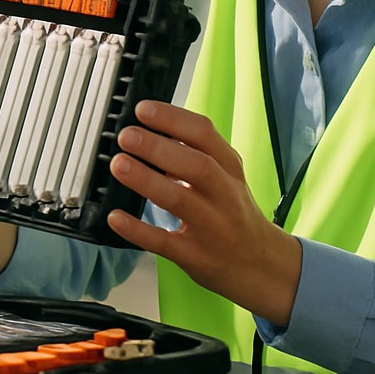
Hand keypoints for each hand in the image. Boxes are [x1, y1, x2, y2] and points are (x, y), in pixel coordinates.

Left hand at [108, 100, 301, 326]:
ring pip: (180, 200)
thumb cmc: (233, 213)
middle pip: (196, 166)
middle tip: (126, 136)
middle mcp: (225, 195)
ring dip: (147, 180)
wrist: (259, 263)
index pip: (205, 135)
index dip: (173, 119)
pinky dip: (138, 230)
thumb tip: (152, 131)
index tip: (143, 110)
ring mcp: (212, 228)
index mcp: (230, 169)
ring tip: (118, 165)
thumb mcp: (227, 178)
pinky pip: (165, 243)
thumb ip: (197, 155)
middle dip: (159, 148)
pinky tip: (115, 217)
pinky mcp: (196, 257)